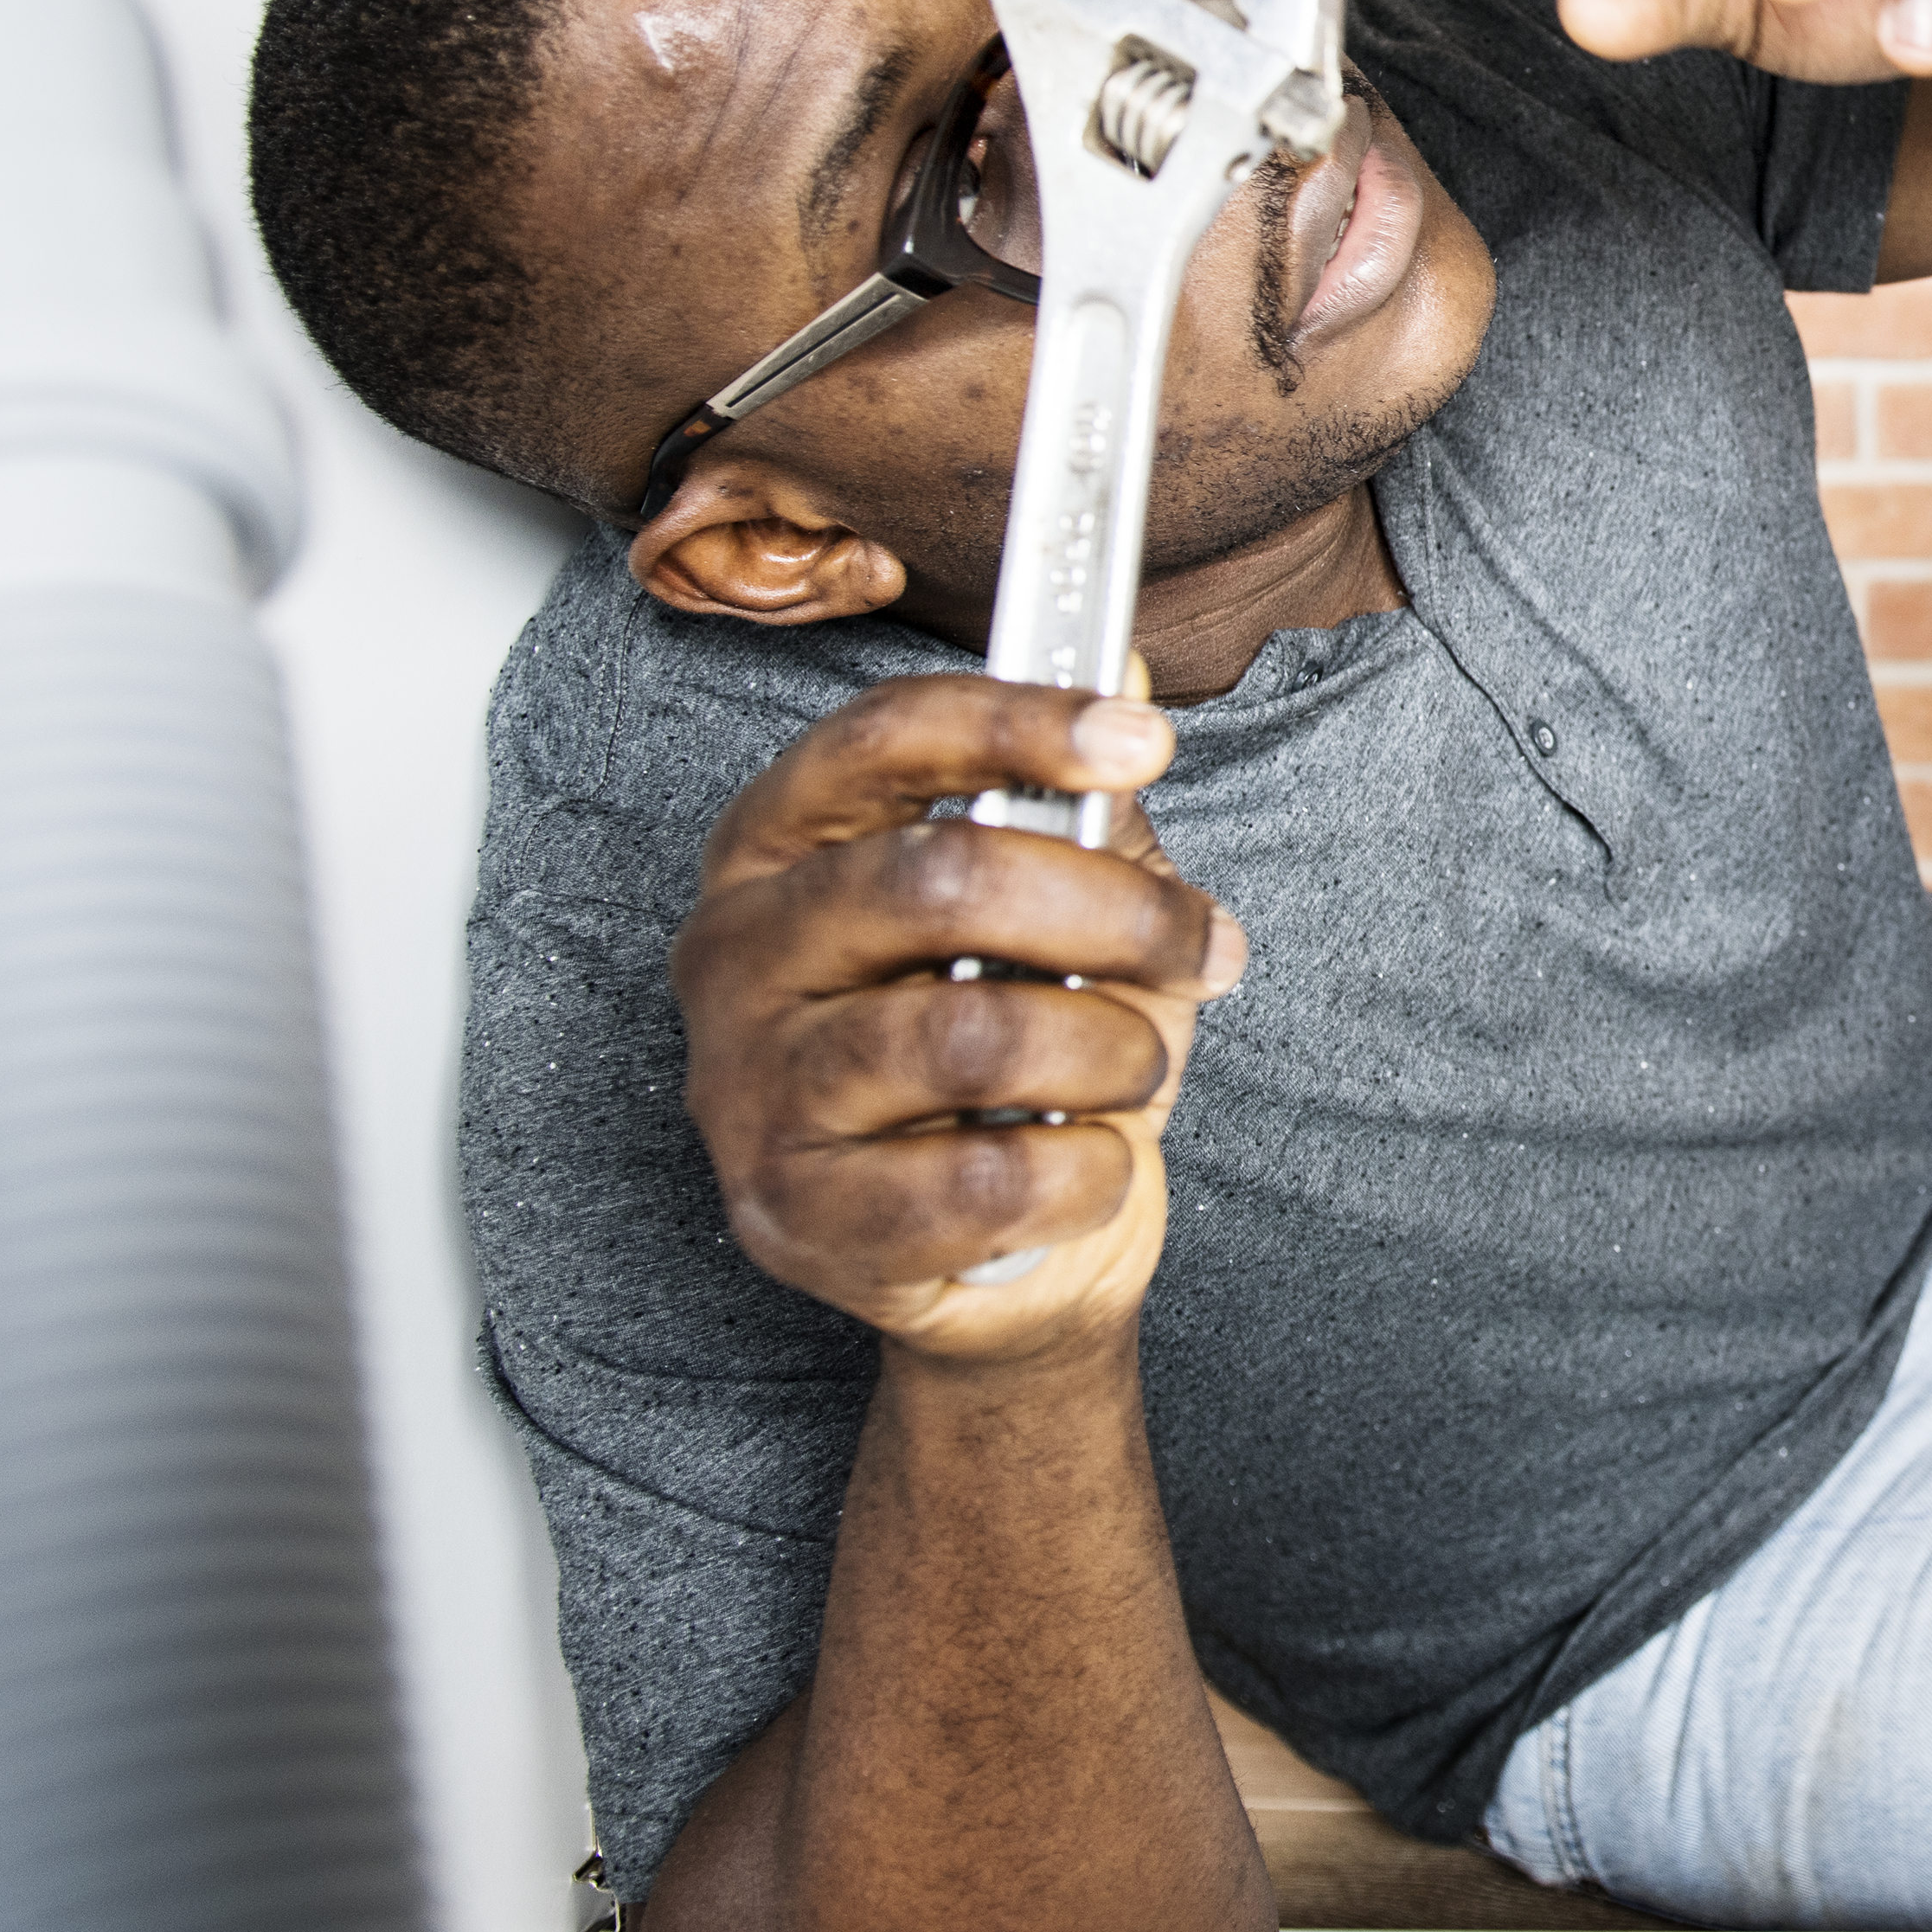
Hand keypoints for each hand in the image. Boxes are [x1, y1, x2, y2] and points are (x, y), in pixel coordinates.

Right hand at [667, 676, 1242, 1368]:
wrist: (999, 1248)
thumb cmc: (1023, 1050)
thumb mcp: (1059, 911)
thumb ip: (1080, 804)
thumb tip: (1132, 683)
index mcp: (780, 843)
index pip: (882, 741)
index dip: (1018, 723)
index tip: (1139, 739)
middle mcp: (735, 952)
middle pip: (937, 880)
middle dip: (1111, 911)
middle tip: (1196, 944)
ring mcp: (749, 1090)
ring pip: (971, 1035)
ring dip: (1110, 1048)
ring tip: (1135, 1064)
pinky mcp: (795, 1216)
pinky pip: (986, 1179)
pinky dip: (1088, 1168)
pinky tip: (1093, 1160)